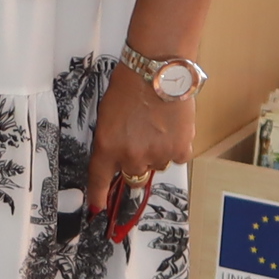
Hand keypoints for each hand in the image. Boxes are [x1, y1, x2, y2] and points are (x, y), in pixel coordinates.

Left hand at [88, 62, 193, 241]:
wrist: (158, 70)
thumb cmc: (130, 84)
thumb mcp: (108, 114)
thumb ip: (112, 140)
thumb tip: (118, 156)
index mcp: (107, 147)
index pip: (99, 180)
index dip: (98, 197)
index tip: (98, 208)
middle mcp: (131, 156)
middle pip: (133, 177)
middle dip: (135, 164)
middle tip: (141, 142)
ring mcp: (157, 155)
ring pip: (157, 165)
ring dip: (157, 152)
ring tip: (158, 126)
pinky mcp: (180, 149)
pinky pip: (178, 157)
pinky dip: (177, 146)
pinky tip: (173, 127)